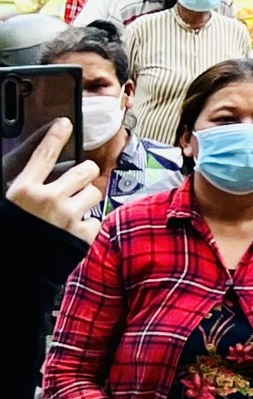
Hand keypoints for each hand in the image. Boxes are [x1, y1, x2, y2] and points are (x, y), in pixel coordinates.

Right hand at [7, 122, 101, 244]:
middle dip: (84, 175)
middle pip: (85, 170)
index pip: (43, 154)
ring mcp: (68, 217)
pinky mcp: (82, 235)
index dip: (55, 136)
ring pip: (95, 193)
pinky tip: (73, 230)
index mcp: (23, 191)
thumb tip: (39, 170)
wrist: (16, 274)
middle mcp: (48, 200)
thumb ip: (26, 186)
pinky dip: (87, 224)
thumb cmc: (11, 235)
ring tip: (72, 210)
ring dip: (87, 199)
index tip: (66, 124)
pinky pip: (96, 219)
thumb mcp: (10, 204)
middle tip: (77, 183)